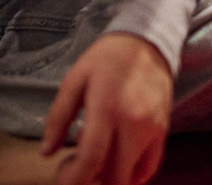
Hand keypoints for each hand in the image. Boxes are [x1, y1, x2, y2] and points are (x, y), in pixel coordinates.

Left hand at [43, 33, 174, 184]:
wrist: (148, 41)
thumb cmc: (108, 58)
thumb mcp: (75, 79)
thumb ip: (58, 117)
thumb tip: (47, 151)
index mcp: (108, 109)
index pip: (92, 159)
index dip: (74, 178)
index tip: (63, 177)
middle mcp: (134, 124)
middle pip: (114, 176)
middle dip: (90, 181)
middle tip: (76, 166)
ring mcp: (152, 129)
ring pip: (132, 176)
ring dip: (110, 178)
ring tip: (97, 159)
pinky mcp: (163, 130)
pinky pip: (149, 166)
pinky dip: (132, 174)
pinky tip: (116, 163)